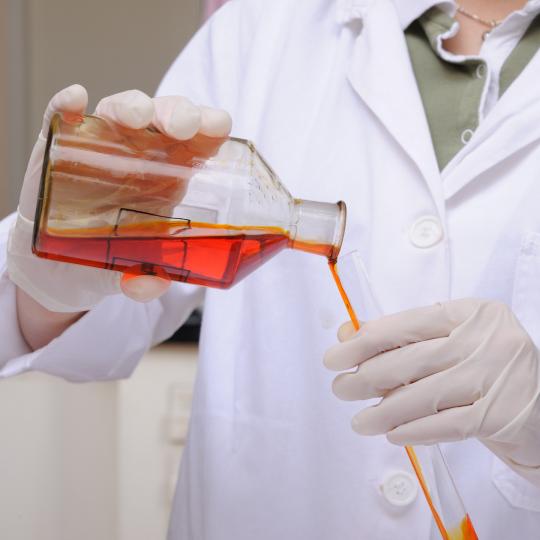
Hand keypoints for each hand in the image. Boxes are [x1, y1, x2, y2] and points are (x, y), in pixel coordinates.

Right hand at [7, 84, 231, 311]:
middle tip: (181, 126)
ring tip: (134, 118)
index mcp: (171, 175)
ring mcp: (101, 144)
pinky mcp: (61, 145)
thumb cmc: (110, 256)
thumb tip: (150, 285)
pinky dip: (68, 105)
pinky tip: (76, 102)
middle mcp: (141, 152)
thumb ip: (144, 280)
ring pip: (120, 109)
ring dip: (131, 107)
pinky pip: (63, 116)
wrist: (61, 265)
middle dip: (176, 113)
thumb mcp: (131, 272)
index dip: (210, 128)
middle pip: (164, 117)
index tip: (218, 127)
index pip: (197, 141)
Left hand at [324, 299, 539, 471]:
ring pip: (423, 395)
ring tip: (360, 422)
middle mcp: (485, 339)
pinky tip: (393, 434)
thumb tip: (346, 335)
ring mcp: (496, 376)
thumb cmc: (483, 369)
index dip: (363, 342)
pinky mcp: (502, 415)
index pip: (403, 325)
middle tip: (341, 389)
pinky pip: (445, 425)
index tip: (335, 357)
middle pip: (409, 360)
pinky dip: (413, 431)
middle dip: (365, 378)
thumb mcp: (447, 343)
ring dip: (382, 412)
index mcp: (468, 312)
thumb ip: (400, 338)